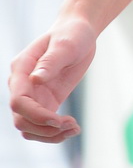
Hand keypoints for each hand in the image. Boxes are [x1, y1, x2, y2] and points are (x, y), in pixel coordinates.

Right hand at [8, 14, 96, 141]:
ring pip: (29, 127)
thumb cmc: (71, 34)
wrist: (78, 33)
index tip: (59, 120)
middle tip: (72, 125)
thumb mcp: (65, 44)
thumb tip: (35, 79)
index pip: (18, 101)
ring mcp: (33, 95)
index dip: (36, 115)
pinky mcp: (45, 102)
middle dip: (45, 128)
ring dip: (50, 135)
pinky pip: (42, 125)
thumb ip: (50, 61)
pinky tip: (74, 128)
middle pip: (21, 119)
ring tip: (74, 128)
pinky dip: (55, 132)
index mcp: (21, 69)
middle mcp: (22, 85)